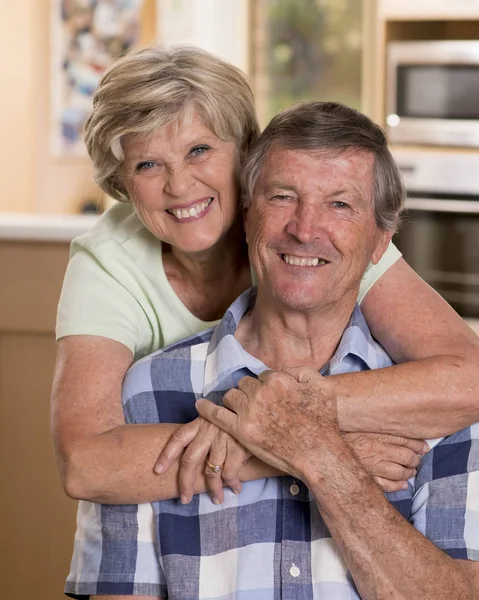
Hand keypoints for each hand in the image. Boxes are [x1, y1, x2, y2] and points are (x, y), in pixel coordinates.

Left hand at [155, 416, 250, 504]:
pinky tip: (235, 488)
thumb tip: (188, 456)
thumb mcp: (215, 419)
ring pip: (211, 471)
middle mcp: (208, 431)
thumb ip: (202, 433)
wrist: (257, 410)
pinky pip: (230, 472)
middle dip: (185, 483)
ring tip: (217, 499)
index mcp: (199, 423)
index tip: (157, 471)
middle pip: (190, 460)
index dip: (166, 455)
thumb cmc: (233, 417)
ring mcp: (223, 439)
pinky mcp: (239, 447)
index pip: (178, 439)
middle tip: (185, 499)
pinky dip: (232, 483)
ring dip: (213, 489)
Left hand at [196, 368, 338, 478]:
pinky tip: (199, 405)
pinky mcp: (241, 430)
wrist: (317, 453)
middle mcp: (260, 392)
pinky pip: (217, 415)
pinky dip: (207, 409)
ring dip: (234, 401)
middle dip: (249, 392)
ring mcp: (249, 411)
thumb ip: (303, 373)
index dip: (266, 386)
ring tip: (238, 409)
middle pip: (245, 385)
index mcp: (277, 380)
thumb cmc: (323, 422)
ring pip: (231, 397)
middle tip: (256, 405)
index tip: (268, 396)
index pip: (263, 376)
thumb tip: (288, 371)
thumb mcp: (321, 387)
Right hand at [343, 432, 428, 491]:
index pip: (405, 440)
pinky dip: (398, 486)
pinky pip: (388, 486)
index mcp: (375, 435)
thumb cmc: (336, 435)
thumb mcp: (356, 425)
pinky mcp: (367, 480)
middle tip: (417, 459)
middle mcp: (377, 451)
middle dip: (415, 459)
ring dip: (409, 472)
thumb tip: (393, 428)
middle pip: (406, 456)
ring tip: (411, 471)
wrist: (318, 449)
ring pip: (400, 472)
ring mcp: (372, 468)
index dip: (417, 444)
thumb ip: (373, 425)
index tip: (423, 446)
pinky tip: (402, 484)